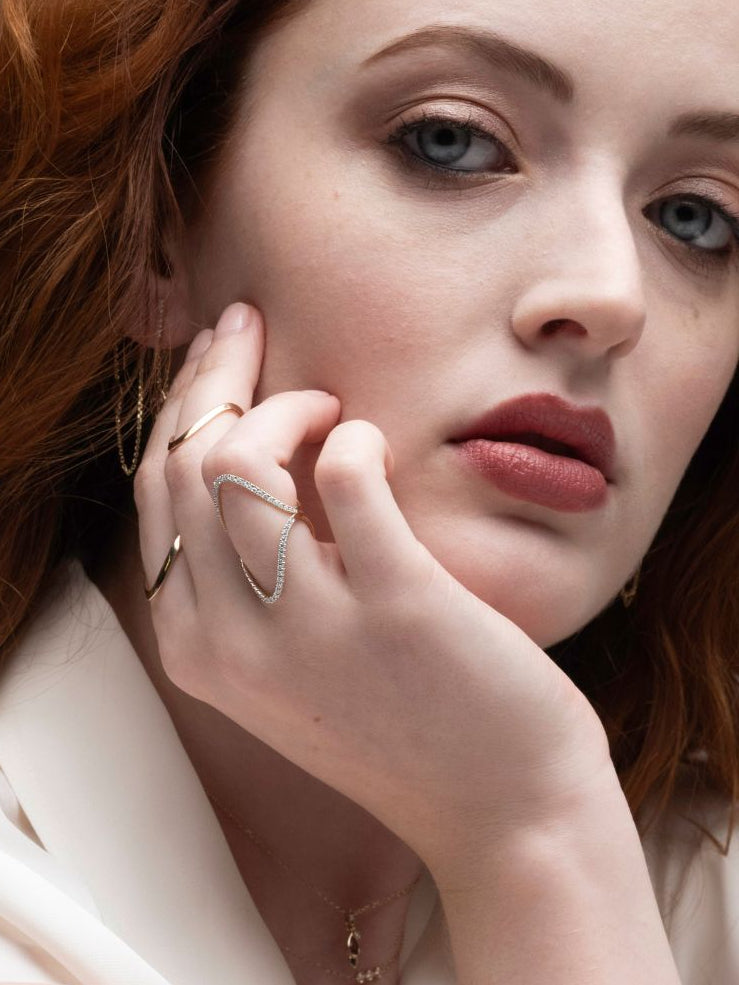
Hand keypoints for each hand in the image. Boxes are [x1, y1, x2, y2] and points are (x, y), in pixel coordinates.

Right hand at [136, 302, 611, 871]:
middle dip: (211, 374)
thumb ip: (251, 575)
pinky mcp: (394, 604)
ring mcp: (307, 629)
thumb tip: (242, 445)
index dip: (180, 409)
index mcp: (197, 648)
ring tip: (329, 404)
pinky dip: (357, 436)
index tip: (216, 358)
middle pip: (182, 464)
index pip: (156, 494)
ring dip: (281, 401)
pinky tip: (378, 446)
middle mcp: (230, 643)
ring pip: (235, 462)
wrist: (503, 811)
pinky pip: (346, 474)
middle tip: (249, 326)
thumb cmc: (405, 720)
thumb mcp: (293, 659)